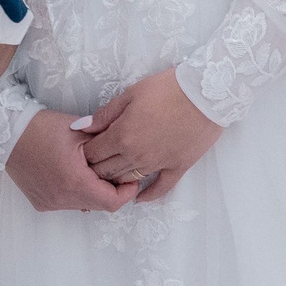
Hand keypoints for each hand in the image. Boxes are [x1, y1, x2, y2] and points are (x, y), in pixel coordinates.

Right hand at [5, 108, 139, 213]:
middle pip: (99, 205)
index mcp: (75, 181)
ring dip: (94, 191)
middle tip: (117, 172)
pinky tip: (75, 174)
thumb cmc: (44, 127)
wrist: (8, 132)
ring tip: (94, 170)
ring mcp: (50, 203)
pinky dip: (77, 192)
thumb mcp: (81, 131)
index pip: (111, 202)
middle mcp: (61, 198)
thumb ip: (105, 146)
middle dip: (112, 191)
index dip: (126, 192)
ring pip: (84, 205)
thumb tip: (126, 154)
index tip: (131, 177)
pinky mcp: (40, 202)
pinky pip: (67, 203)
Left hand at [79, 68, 222, 203]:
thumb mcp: (132, 93)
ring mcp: (157, 164)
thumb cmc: (168, 88)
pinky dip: (148, 195)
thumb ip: (105, 114)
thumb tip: (79, 127)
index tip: (84, 150)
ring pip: (128, 180)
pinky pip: (160, 188)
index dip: (85, 152)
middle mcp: (136, 155)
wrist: (206, 93)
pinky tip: (139, 197)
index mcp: (122, 135)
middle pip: (107, 171)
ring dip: (116, 180)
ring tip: (111, 176)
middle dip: (96, 169)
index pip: (93, 153)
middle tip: (93, 165)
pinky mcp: (177, 167)